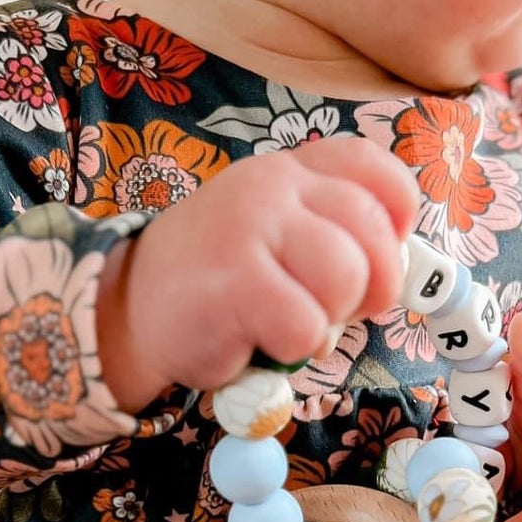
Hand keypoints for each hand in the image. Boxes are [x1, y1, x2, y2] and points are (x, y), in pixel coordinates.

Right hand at [97, 135, 418, 410]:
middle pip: (374, 232)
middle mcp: (272, 186)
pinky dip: (288, 351)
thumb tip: (396, 276)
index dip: (396, 223)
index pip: (375, 171)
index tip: (375, 261)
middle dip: (371, 288)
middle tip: (329, 312)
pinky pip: (306, 327)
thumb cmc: (213, 287)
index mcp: (288, 170)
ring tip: (284, 326)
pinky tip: (252, 342)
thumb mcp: (272, 238)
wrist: (125, 312)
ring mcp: (252, 227)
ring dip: (326, 321)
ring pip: (347, 277)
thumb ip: (328, 238)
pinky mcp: (236, 281)